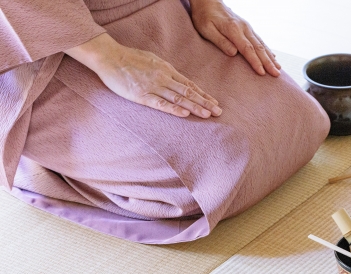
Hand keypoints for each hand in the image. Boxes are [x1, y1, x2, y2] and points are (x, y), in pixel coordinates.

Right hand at [64, 33, 221, 117]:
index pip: (189, 85)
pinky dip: (174, 109)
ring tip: (208, 115)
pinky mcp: (141, 95)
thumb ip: (165, 70)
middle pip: (188, 92)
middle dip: (205, 102)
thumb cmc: (129, 58)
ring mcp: (153, 86)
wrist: (109, 56)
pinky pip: (160, 103)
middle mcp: (164, 78)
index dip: (203, 95)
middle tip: (218, 112)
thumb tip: (176, 79)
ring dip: (195, 107)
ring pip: (178, 98)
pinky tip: (185, 114)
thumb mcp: (152, 60)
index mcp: (167, 70)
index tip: (214, 102)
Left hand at [190, 0, 280, 76]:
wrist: (208, 1)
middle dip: (268, 62)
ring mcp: (247, 27)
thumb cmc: (204, 16)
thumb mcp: (206, 29)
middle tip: (276, 74)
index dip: (255, 62)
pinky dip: (267, 49)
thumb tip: (233, 53)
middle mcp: (244, 28)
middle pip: (258, 48)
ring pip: (261, 44)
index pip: (247, 49)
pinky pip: (260, 40)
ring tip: (278, 68)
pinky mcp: (247, 27)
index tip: (262, 73)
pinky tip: (273, 56)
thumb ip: (220, 41)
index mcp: (233, 29)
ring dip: (270, 57)